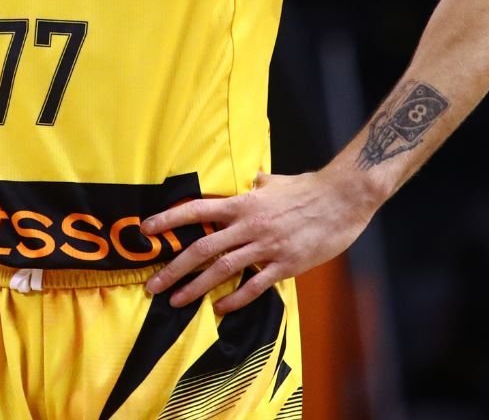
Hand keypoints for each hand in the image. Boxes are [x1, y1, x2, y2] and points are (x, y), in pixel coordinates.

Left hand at [140, 170, 373, 313]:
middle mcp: (248, 226)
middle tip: (152, 285)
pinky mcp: (285, 265)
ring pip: (222, 270)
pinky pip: (254, 286)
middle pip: (202, 249)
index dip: (169, 219)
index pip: (197, 211)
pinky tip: (219, 309)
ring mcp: (266, 247)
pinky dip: (235, 299)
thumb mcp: (273, 181)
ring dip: (196, 288)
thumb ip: (255, 184)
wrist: (342, 199)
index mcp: (242, 204)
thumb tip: (248, 178)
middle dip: (173, 269)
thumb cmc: (307, 188)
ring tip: (176, 301)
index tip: (146, 229)